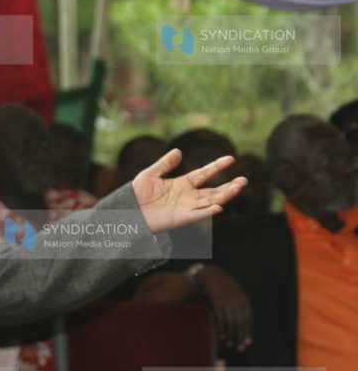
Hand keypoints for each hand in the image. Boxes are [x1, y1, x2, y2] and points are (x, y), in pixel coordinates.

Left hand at [131, 149, 246, 232]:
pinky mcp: (180, 219)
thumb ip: (164, 164)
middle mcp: (187, 196)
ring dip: (225, 196)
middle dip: (229, 186)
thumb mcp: (149, 175)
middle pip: (213, 191)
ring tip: (238, 187)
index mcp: (182, 184)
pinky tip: (219, 207)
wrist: (126, 211)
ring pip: (210, 202)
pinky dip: (208, 212)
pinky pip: (197, 215)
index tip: (231, 159)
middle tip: (244, 180)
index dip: (217, 166)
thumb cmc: (135, 194)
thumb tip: (178, 151)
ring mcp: (185, 208)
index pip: (204, 173)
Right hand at [196, 265, 252, 351]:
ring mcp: (228, 302)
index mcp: (246, 301)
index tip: (247, 343)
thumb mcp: (237, 294)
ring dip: (230, 335)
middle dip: (240, 337)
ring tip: (229, 344)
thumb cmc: (225, 287)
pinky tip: (221, 336)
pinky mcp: (218, 303)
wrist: (212, 276)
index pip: (248, 320)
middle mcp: (239, 302)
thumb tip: (244, 324)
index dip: (248, 333)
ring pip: (231, 323)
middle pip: (241, 323)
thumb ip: (242, 306)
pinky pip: (221, 319)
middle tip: (240, 348)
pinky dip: (221, 328)